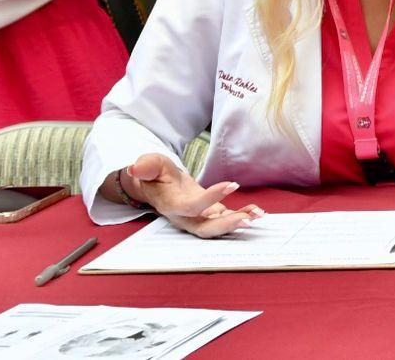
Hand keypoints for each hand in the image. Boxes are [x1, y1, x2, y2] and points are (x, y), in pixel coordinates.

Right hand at [121, 153, 263, 237]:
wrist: (158, 185)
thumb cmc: (155, 175)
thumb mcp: (150, 165)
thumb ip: (146, 166)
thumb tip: (136, 167)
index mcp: (172, 206)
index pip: (192, 206)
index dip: (211, 198)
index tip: (232, 184)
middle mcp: (185, 218)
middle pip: (206, 228)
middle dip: (227, 225)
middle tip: (249, 218)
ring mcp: (198, 219)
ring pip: (218, 228)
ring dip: (238, 223)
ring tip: (258, 214)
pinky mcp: (208, 215)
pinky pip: (225, 220)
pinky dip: (241, 216)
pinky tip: (256, 211)